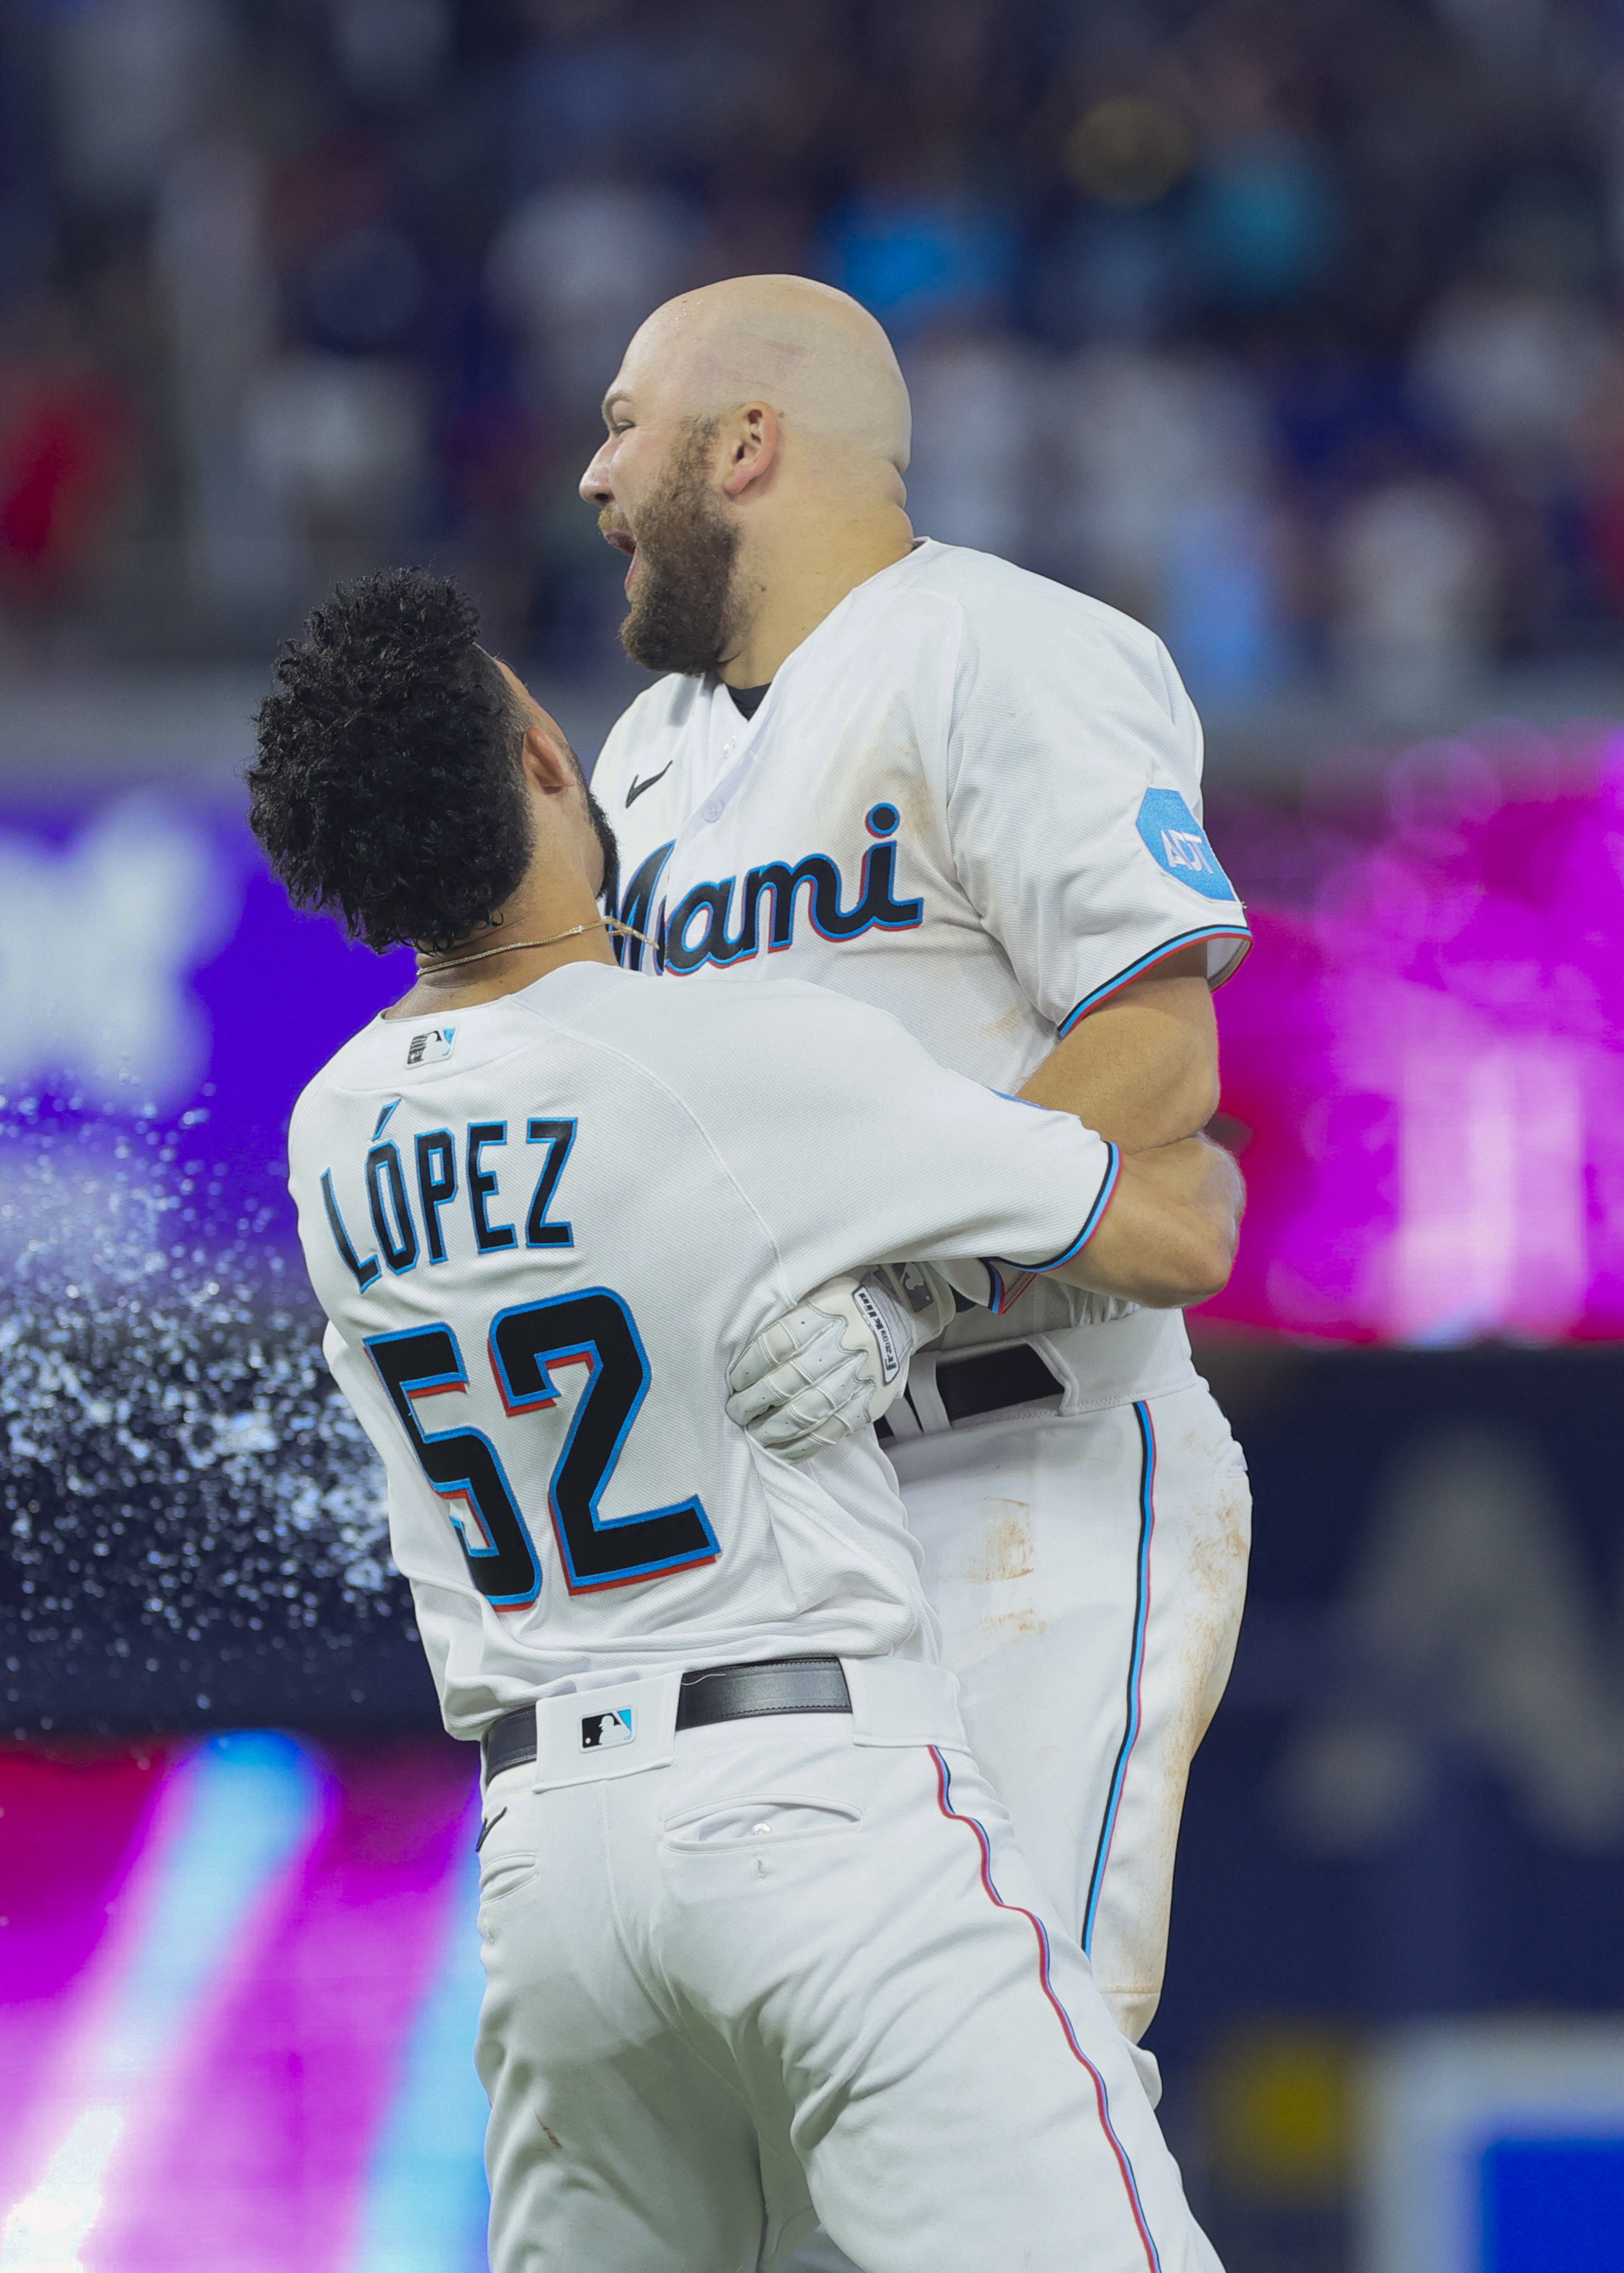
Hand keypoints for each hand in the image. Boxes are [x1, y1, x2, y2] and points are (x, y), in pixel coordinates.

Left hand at [726, 1264, 957, 1460]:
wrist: (902, 1311)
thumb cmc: (847, 1300)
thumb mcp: (819, 1291)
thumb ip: (787, 1317)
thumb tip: (746, 1358)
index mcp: (828, 1311)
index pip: (779, 1343)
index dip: (750, 1366)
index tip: (734, 1381)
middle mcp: (845, 1344)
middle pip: (790, 1380)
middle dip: (755, 1402)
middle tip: (736, 1412)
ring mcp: (860, 1377)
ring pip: (809, 1411)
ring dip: (775, 1429)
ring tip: (753, 1435)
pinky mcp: (871, 1403)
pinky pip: (833, 1431)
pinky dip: (804, 1445)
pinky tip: (782, 1450)